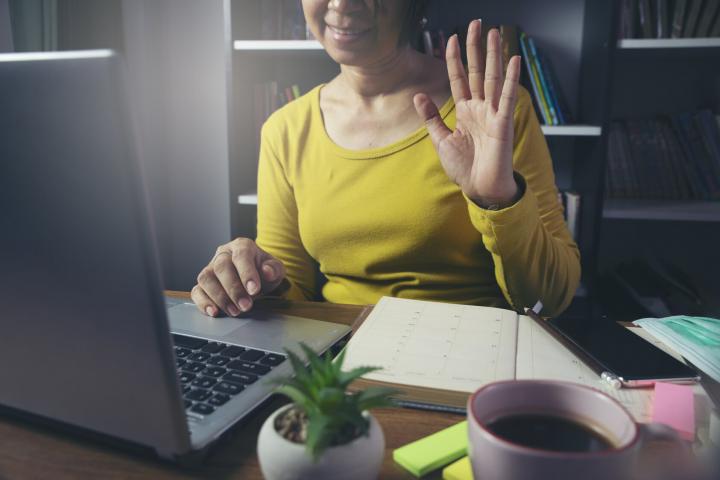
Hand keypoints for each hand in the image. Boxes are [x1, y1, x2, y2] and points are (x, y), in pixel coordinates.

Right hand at [191, 238, 286, 316]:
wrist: (256, 278)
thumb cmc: (263, 271)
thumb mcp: (275, 269)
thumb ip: (274, 269)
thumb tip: (267, 271)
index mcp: (242, 246)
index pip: (241, 255)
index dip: (247, 273)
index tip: (254, 290)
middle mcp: (223, 254)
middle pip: (221, 267)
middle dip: (234, 289)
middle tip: (246, 306)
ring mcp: (210, 268)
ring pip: (206, 279)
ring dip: (220, 297)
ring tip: (234, 311)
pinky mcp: (203, 284)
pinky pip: (196, 291)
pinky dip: (203, 302)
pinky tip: (214, 312)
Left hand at [414, 20, 521, 205]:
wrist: (479, 188)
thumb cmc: (464, 167)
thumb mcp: (441, 139)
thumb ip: (431, 117)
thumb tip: (418, 95)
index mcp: (465, 111)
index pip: (459, 78)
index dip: (455, 59)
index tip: (451, 38)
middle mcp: (480, 108)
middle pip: (477, 71)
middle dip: (476, 48)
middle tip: (476, 24)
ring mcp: (493, 113)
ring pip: (492, 78)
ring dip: (493, 55)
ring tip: (494, 33)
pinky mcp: (503, 123)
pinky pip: (506, 97)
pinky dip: (510, 79)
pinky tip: (513, 59)